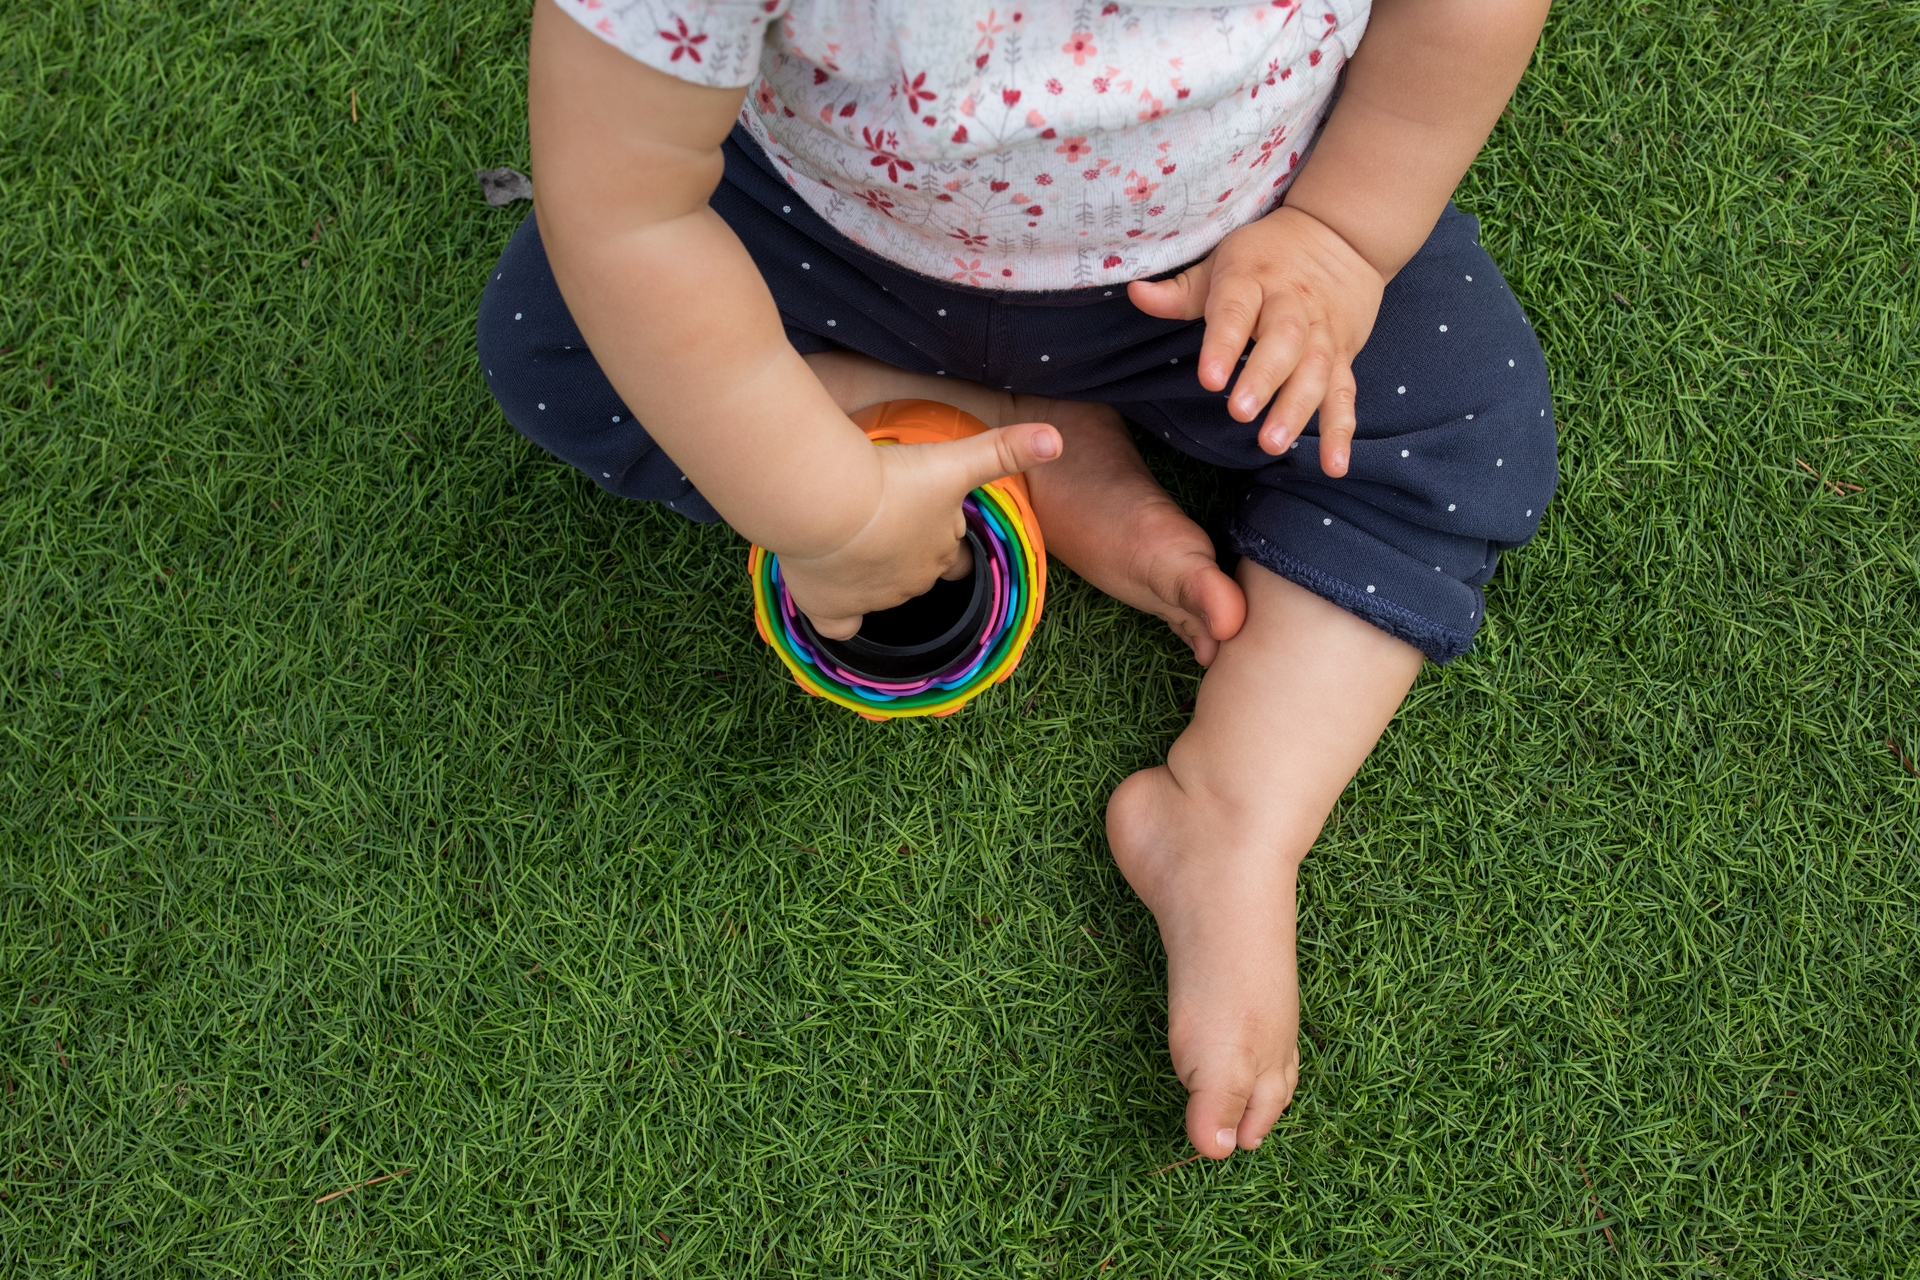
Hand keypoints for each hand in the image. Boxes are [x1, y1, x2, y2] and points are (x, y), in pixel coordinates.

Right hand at [776, 420, 1061, 639]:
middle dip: (904, 554)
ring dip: (867, 573)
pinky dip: (836, 616)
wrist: (830, 503)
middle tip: (880, 522)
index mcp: (944, 550)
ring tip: (845, 539)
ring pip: (878, 594)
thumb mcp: (955, 461)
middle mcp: (914, 580)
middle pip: (917, 573)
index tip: (929, 522)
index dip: (947, 543)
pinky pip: (839, 627)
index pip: (958, 560)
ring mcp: (874, 598)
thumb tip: (1056, 439)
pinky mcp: (832, 608)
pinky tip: (828, 595)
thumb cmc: (892, 478)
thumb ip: (1004, 451)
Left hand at [1129, 206, 1384, 476]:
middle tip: (1240, 413)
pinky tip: (1335, 466)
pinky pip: (1344, 394)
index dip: (1222, 343)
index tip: (1209, 378)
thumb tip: (1135, 293)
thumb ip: (1180, 290)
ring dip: (1297, 408)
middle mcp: (1291, 305)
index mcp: (1252, 280)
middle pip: (1283, 340)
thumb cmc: (1265, 256)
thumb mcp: (1221, 262)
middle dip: (1264, 378)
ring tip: (1273, 443)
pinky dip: (1341, 431)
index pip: (1234, 310)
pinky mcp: (1343, 356)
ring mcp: (1321, 332)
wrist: (1339, 236)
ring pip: (1315, 369)